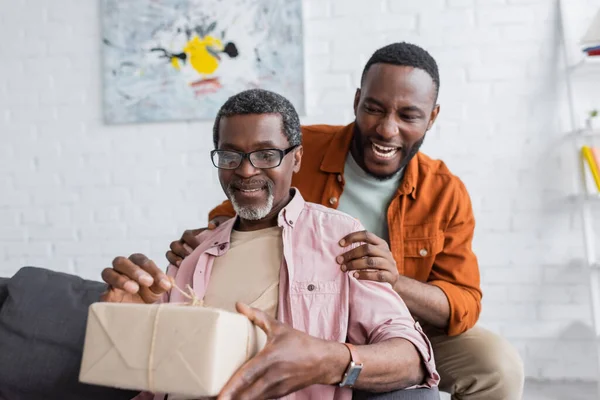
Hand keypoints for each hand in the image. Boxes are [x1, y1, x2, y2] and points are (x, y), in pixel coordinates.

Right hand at [101, 253, 171, 303]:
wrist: (135, 313)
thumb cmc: (147, 295)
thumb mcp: (158, 290)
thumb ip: (163, 284)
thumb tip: (169, 281)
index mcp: (136, 264)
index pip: (142, 261)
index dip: (154, 271)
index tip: (164, 284)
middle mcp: (121, 270)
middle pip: (121, 261)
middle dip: (135, 270)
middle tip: (148, 282)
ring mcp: (111, 282)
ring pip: (108, 272)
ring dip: (121, 279)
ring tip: (134, 288)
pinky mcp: (105, 296)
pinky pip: (103, 292)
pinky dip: (111, 293)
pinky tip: (121, 299)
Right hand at [165, 216, 229, 265]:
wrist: (212, 249)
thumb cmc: (213, 239)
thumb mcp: (216, 228)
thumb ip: (216, 223)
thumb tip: (211, 226)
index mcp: (189, 235)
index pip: (186, 235)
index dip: (191, 241)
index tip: (199, 247)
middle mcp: (181, 243)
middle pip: (174, 245)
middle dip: (181, 251)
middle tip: (189, 257)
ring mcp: (177, 253)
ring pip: (169, 254)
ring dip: (174, 259)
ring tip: (181, 265)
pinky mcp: (177, 263)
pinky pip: (170, 265)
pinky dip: (173, 267)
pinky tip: (179, 271)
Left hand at [218, 303, 348, 399]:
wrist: (324, 361)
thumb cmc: (300, 343)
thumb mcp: (279, 327)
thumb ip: (257, 316)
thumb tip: (239, 305)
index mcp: (270, 358)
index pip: (247, 375)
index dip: (232, 388)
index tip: (219, 397)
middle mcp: (272, 376)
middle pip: (247, 394)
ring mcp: (276, 388)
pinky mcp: (279, 394)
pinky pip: (260, 399)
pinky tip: (237, 399)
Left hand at [337, 230, 398, 285]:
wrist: (394, 280)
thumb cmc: (378, 265)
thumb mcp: (373, 254)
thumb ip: (362, 249)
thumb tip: (341, 246)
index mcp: (381, 243)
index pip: (366, 235)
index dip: (352, 237)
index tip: (340, 244)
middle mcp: (386, 252)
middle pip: (367, 248)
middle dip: (351, 254)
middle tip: (339, 260)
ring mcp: (390, 264)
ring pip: (371, 262)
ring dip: (355, 265)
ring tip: (344, 268)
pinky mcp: (391, 276)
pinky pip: (377, 275)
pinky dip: (364, 275)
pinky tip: (355, 276)